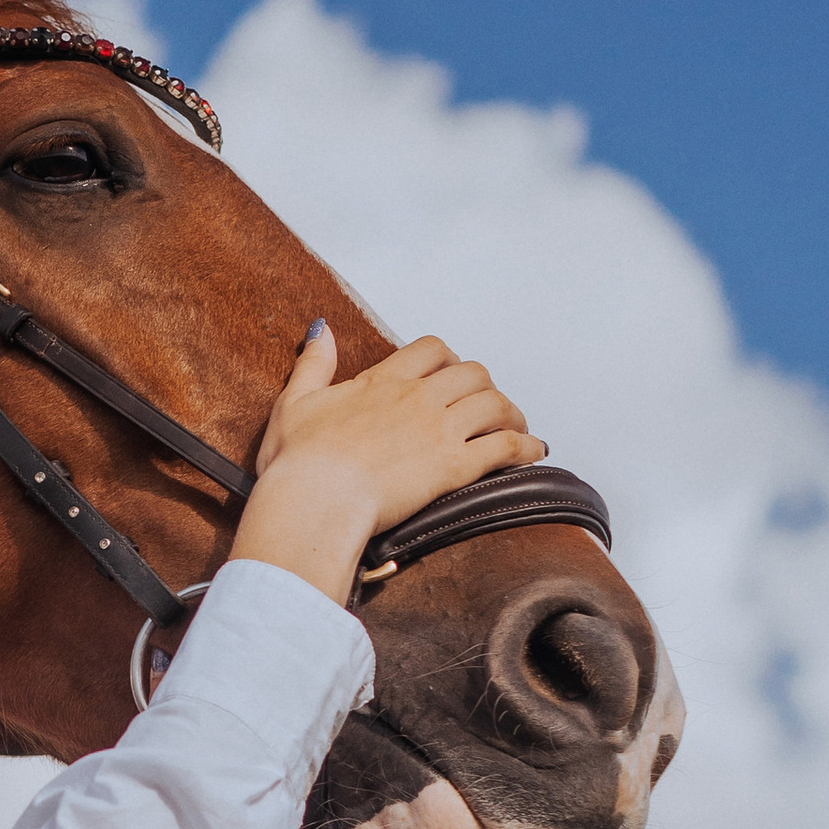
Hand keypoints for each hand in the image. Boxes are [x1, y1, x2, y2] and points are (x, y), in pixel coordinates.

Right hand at [229, 323, 544, 604]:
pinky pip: (506, 447)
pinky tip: (534, 453)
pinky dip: (526, 447)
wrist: (315, 499)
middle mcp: (417, 399)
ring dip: (512, 414)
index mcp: (382, 382)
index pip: (431, 350)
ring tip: (516, 429)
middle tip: (487, 405)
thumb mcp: (295, 402)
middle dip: (485, 387)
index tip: (452, 375)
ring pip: (495, 404)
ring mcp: (438, 431)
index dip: (449, 359)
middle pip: (472, 374)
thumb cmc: (299, 461)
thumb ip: (314, 364)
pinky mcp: (454, 466)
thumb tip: (322, 330)